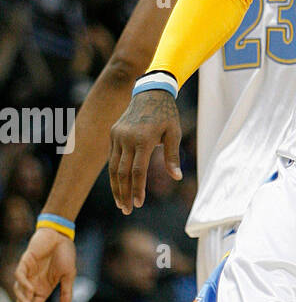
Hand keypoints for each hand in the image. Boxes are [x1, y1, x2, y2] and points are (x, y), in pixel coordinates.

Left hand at [14, 228, 76, 301]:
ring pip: (19, 289)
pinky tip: (31, 290)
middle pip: (25, 301)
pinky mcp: (25, 262)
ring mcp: (28, 272)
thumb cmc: (65, 254)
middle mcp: (34, 282)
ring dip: (23, 299)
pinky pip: (20, 275)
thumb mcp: (69, 277)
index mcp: (43, 287)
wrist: (61, 236)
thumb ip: (66, 294)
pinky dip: (24, 284)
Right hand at [109, 88, 181, 212]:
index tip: (138, 204)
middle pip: (122, 172)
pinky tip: (118, 186)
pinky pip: (112, 157)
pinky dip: (114, 173)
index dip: (137, 188)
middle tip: (126, 210)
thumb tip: (177, 177)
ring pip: (113, 166)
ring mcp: (117, 135)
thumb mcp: (174, 132)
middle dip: (123, 193)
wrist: (150, 91)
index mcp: (143, 139)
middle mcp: (126, 138)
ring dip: (116, 186)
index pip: (138, 170)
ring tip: (120, 203)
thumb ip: (173, 156)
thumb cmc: (167, 114)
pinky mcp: (113, 133)